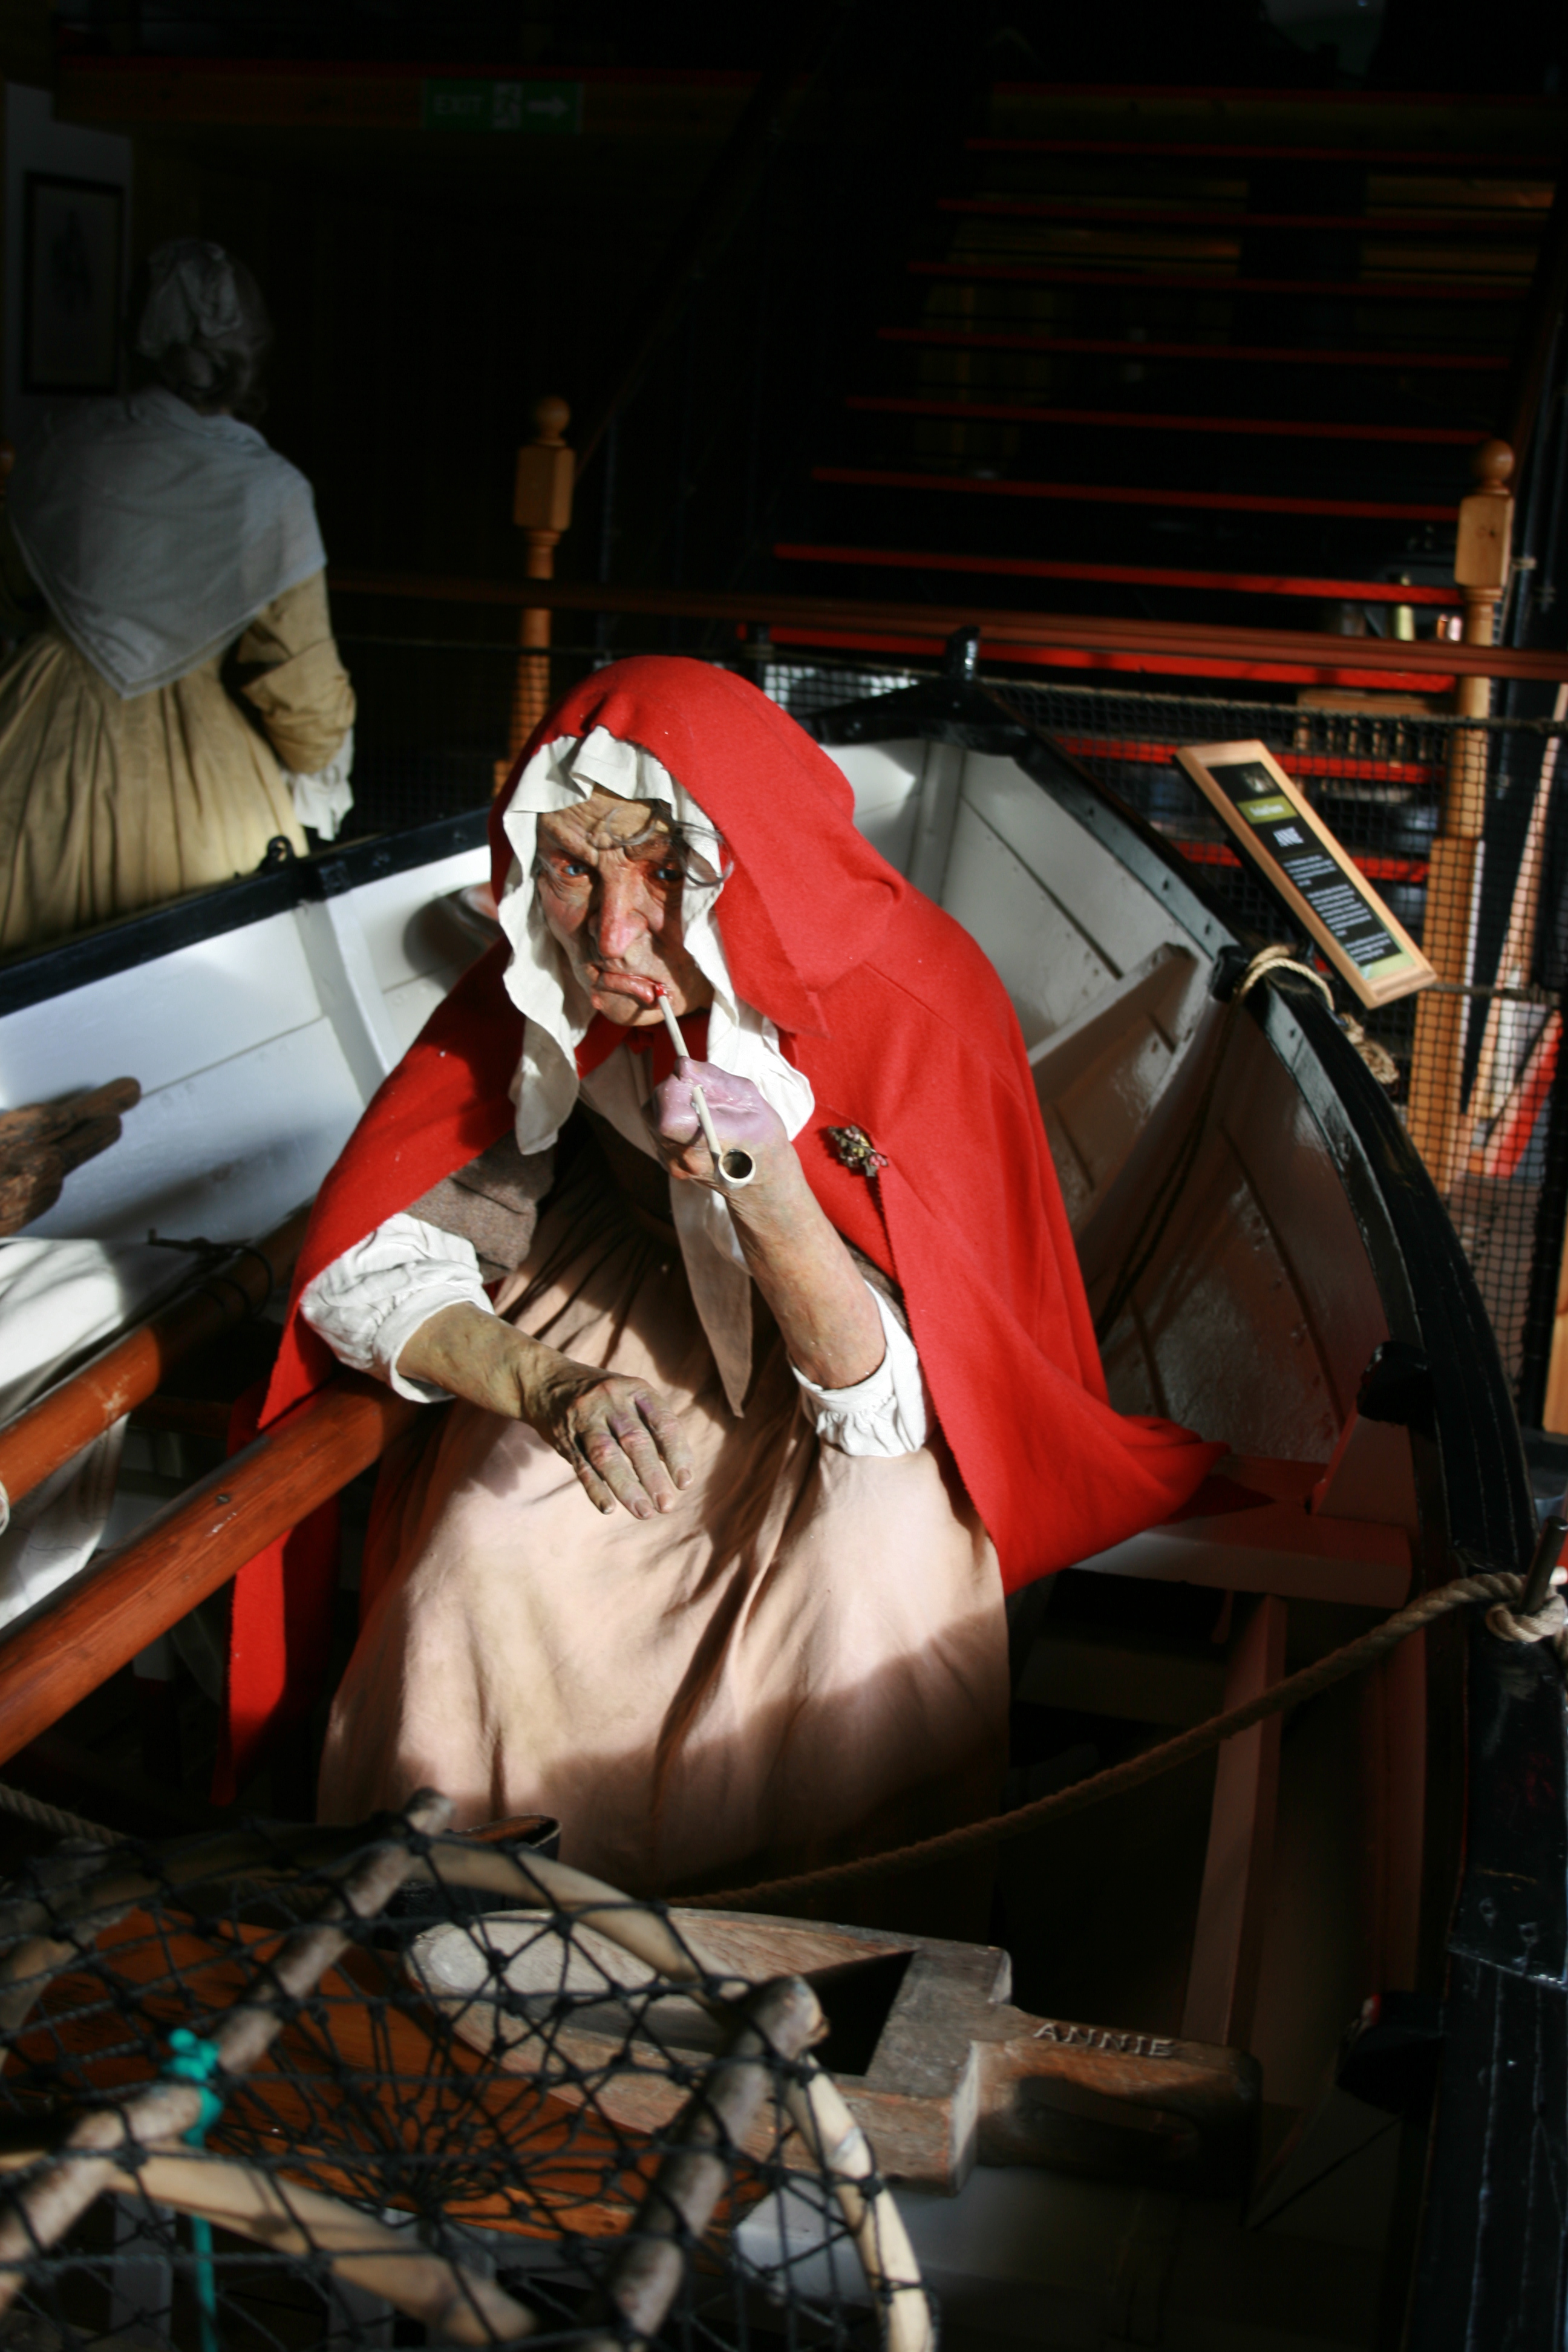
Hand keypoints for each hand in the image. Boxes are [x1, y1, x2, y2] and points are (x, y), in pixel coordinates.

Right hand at [396, 1304, 692, 1518]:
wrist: (532, 1374)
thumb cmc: (589, 1393)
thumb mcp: (622, 1396)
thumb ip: (647, 1423)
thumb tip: (683, 1467)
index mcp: (630, 1386)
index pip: (662, 1421)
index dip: (676, 1453)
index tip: (687, 1482)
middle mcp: (607, 1396)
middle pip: (636, 1441)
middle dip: (654, 1476)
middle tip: (668, 1505)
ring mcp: (580, 1414)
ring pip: (607, 1455)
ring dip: (627, 1488)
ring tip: (644, 1514)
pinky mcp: (557, 1432)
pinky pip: (577, 1463)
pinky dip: (593, 1488)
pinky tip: (607, 1510)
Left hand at [648, 1060, 789, 1192]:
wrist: (762, 1180)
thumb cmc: (762, 1138)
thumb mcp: (749, 1099)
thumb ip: (712, 1079)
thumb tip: (681, 1065)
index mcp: (711, 1143)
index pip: (670, 1117)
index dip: (674, 1090)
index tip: (691, 1078)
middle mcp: (687, 1159)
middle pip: (656, 1112)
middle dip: (671, 1090)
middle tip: (697, 1089)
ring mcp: (674, 1164)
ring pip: (652, 1117)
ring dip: (669, 1101)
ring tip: (697, 1105)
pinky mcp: (667, 1163)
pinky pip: (656, 1129)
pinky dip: (670, 1115)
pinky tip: (692, 1119)